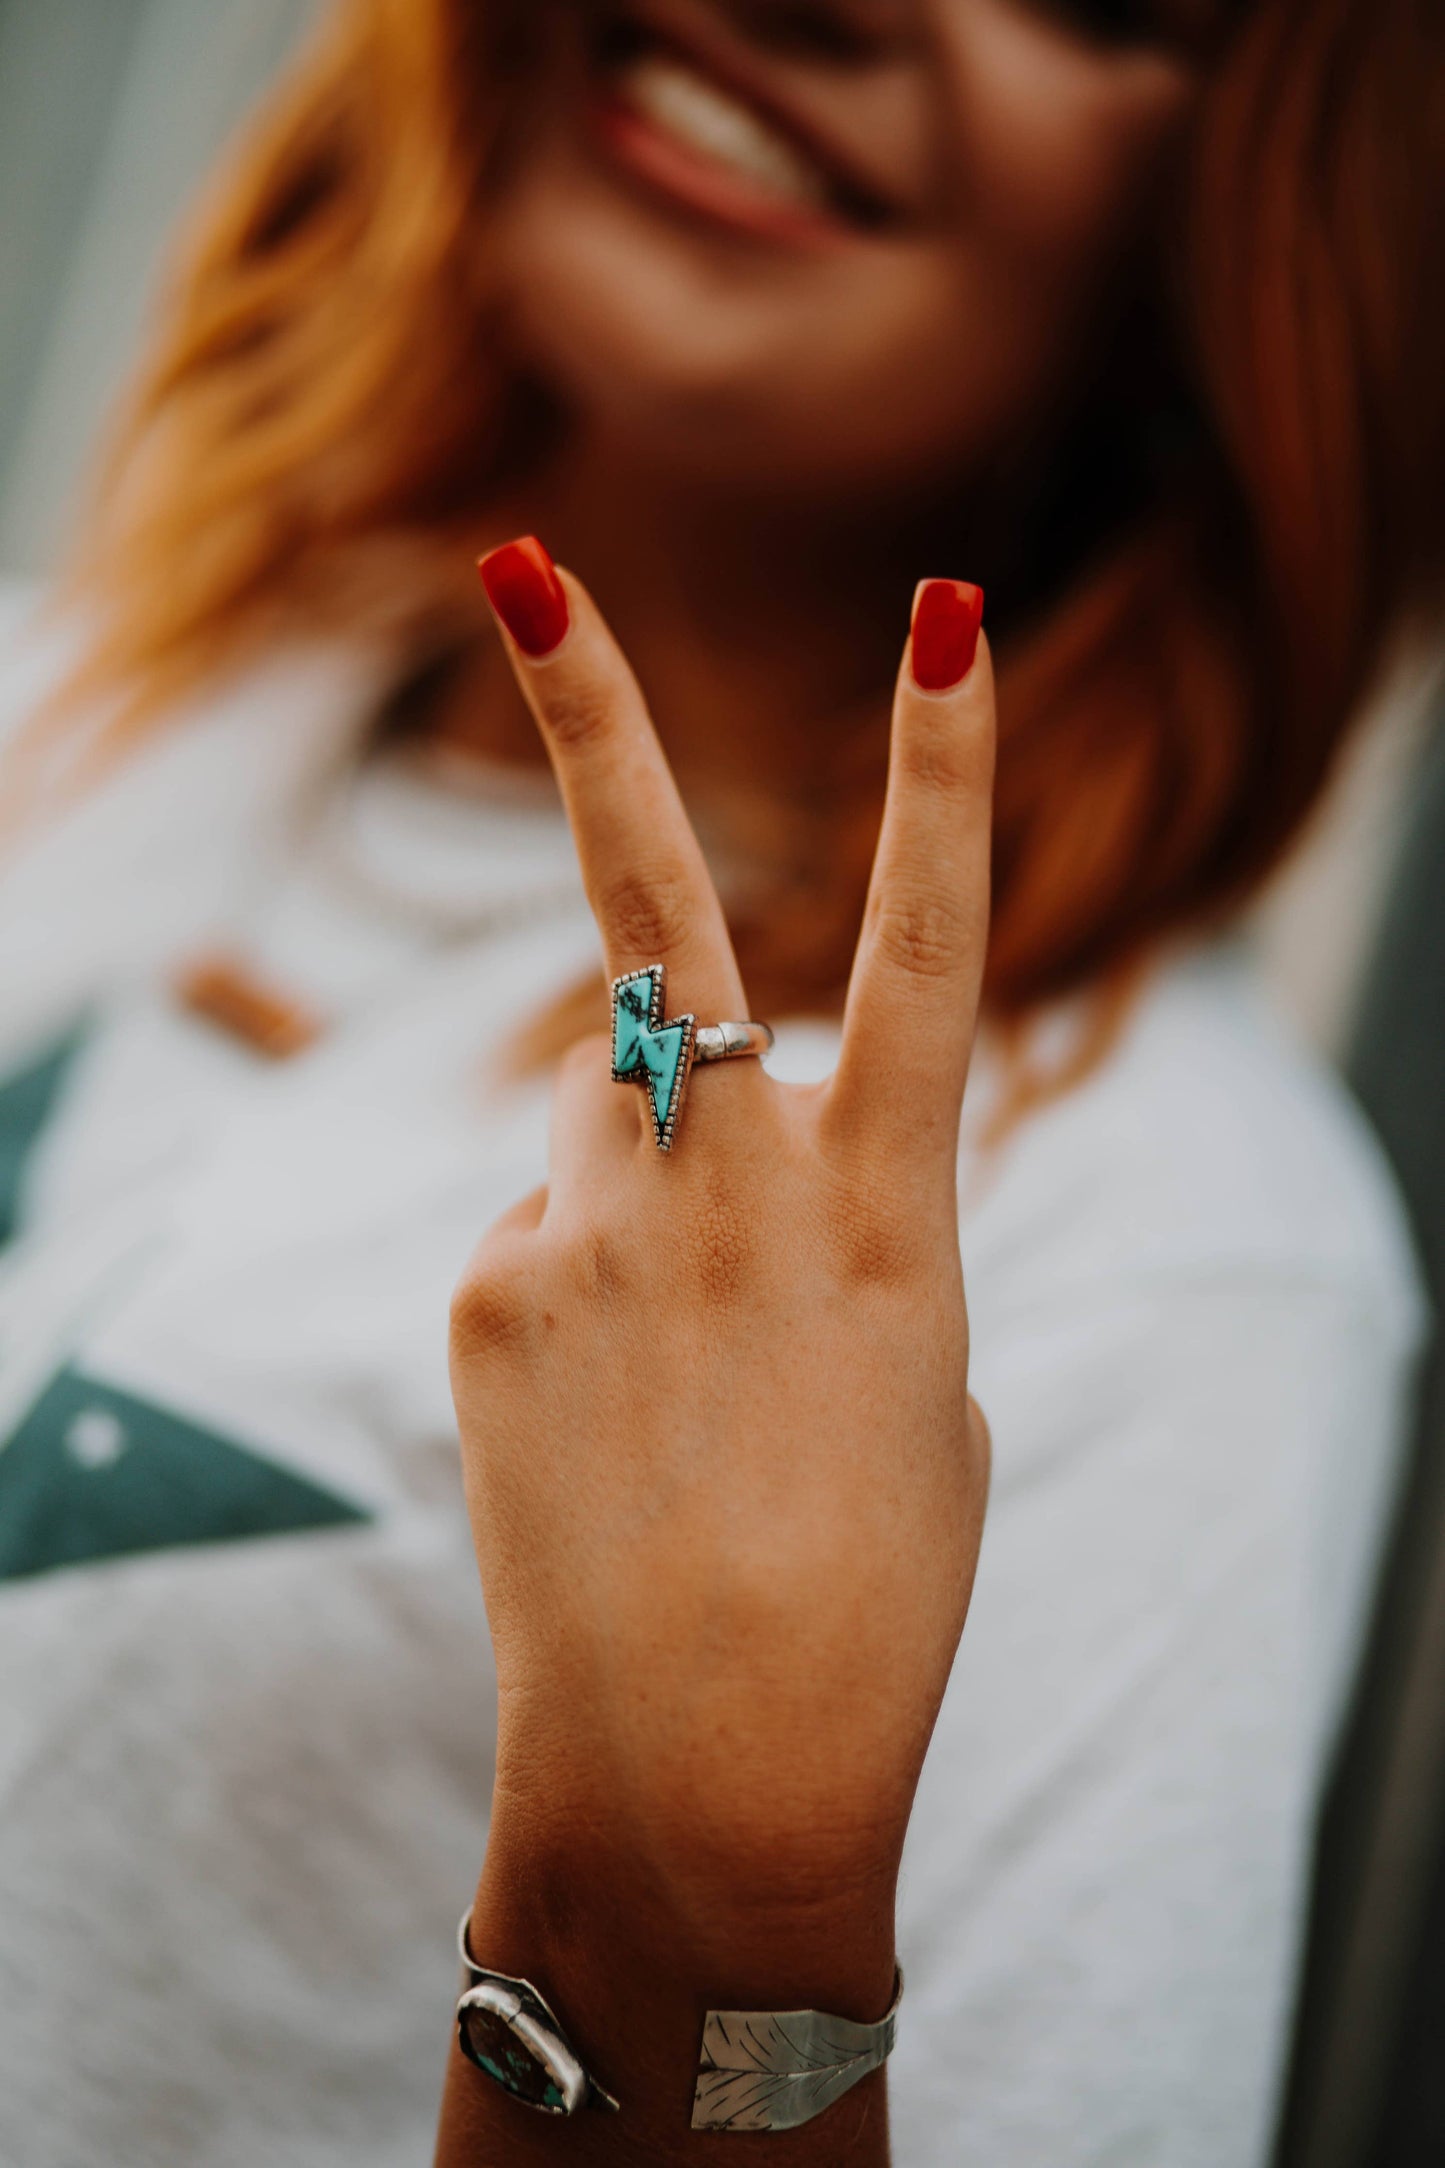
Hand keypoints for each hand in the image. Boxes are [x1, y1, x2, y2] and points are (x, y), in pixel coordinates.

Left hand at [447, 543, 991, 2134]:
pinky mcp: (487, 1291)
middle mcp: (733, 1182)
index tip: (946, 612)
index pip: (928, 941)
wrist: (713, 1766)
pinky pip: (537, 1233)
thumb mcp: (913, 1374)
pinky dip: (573, 1297)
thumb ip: (819, 1219)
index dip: (941, 771)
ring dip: (636, 1189)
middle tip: (526, 563)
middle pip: (655, 923)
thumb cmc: (868, 1581)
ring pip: (600, 1120)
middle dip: (594, 727)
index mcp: (890, 1202)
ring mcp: (589, 1229)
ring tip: (675, 1374)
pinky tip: (604, 1427)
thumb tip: (684, 1141)